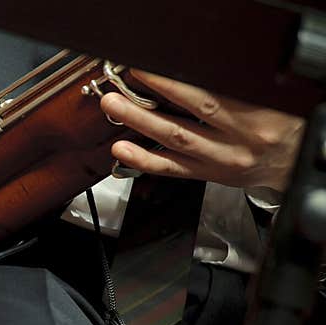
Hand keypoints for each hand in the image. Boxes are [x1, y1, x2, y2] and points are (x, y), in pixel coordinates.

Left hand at [99, 70, 304, 192]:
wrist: (290, 161)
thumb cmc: (280, 124)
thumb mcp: (267, 100)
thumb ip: (234, 87)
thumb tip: (193, 68)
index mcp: (256, 115)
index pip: (211, 97)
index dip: (176, 84)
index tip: (149, 70)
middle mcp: (236, 139)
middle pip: (188, 117)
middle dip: (149, 103)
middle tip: (120, 90)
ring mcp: (218, 159)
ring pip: (175, 140)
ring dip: (140, 124)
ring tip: (115, 108)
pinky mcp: (205, 174)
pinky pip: (170, 169)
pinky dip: (143, 159)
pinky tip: (123, 150)